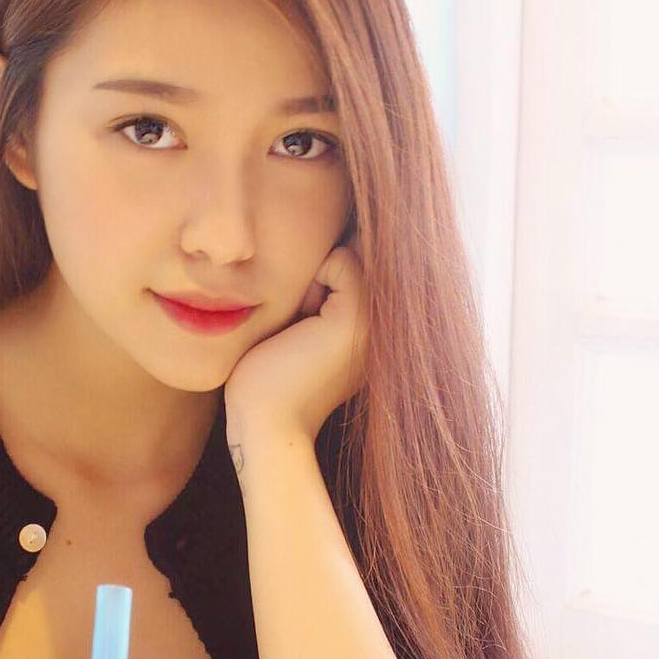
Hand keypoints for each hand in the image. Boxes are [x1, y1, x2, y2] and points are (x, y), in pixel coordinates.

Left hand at [224, 230, 367, 440]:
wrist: (266, 422)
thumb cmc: (271, 377)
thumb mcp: (305, 324)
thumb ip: (327, 289)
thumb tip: (336, 236)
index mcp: (381, 329)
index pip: (358, 262)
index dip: (320, 281)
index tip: (305, 326)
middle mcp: (391, 325)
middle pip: (356, 254)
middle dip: (319, 276)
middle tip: (302, 326)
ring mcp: (383, 319)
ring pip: (350, 254)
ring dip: (313, 280)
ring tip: (302, 327)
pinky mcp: (363, 314)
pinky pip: (341, 258)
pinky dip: (312, 279)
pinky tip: (304, 324)